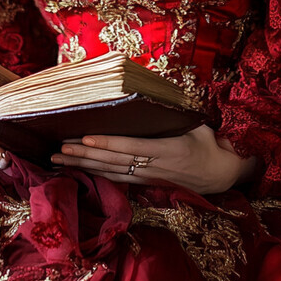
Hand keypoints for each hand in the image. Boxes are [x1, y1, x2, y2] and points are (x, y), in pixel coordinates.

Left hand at [50, 125, 258, 194]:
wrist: (222, 174)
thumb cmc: (209, 145)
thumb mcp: (198, 126)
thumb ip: (176, 115)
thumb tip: (157, 95)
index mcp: (167, 150)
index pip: (130, 147)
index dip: (107, 144)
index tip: (85, 138)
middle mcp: (154, 167)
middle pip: (113, 162)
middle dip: (84, 155)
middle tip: (59, 149)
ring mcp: (149, 178)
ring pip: (110, 172)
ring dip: (84, 166)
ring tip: (60, 159)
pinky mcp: (147, 184)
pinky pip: (118, 179)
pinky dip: (97, 174)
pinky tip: (80, 169)